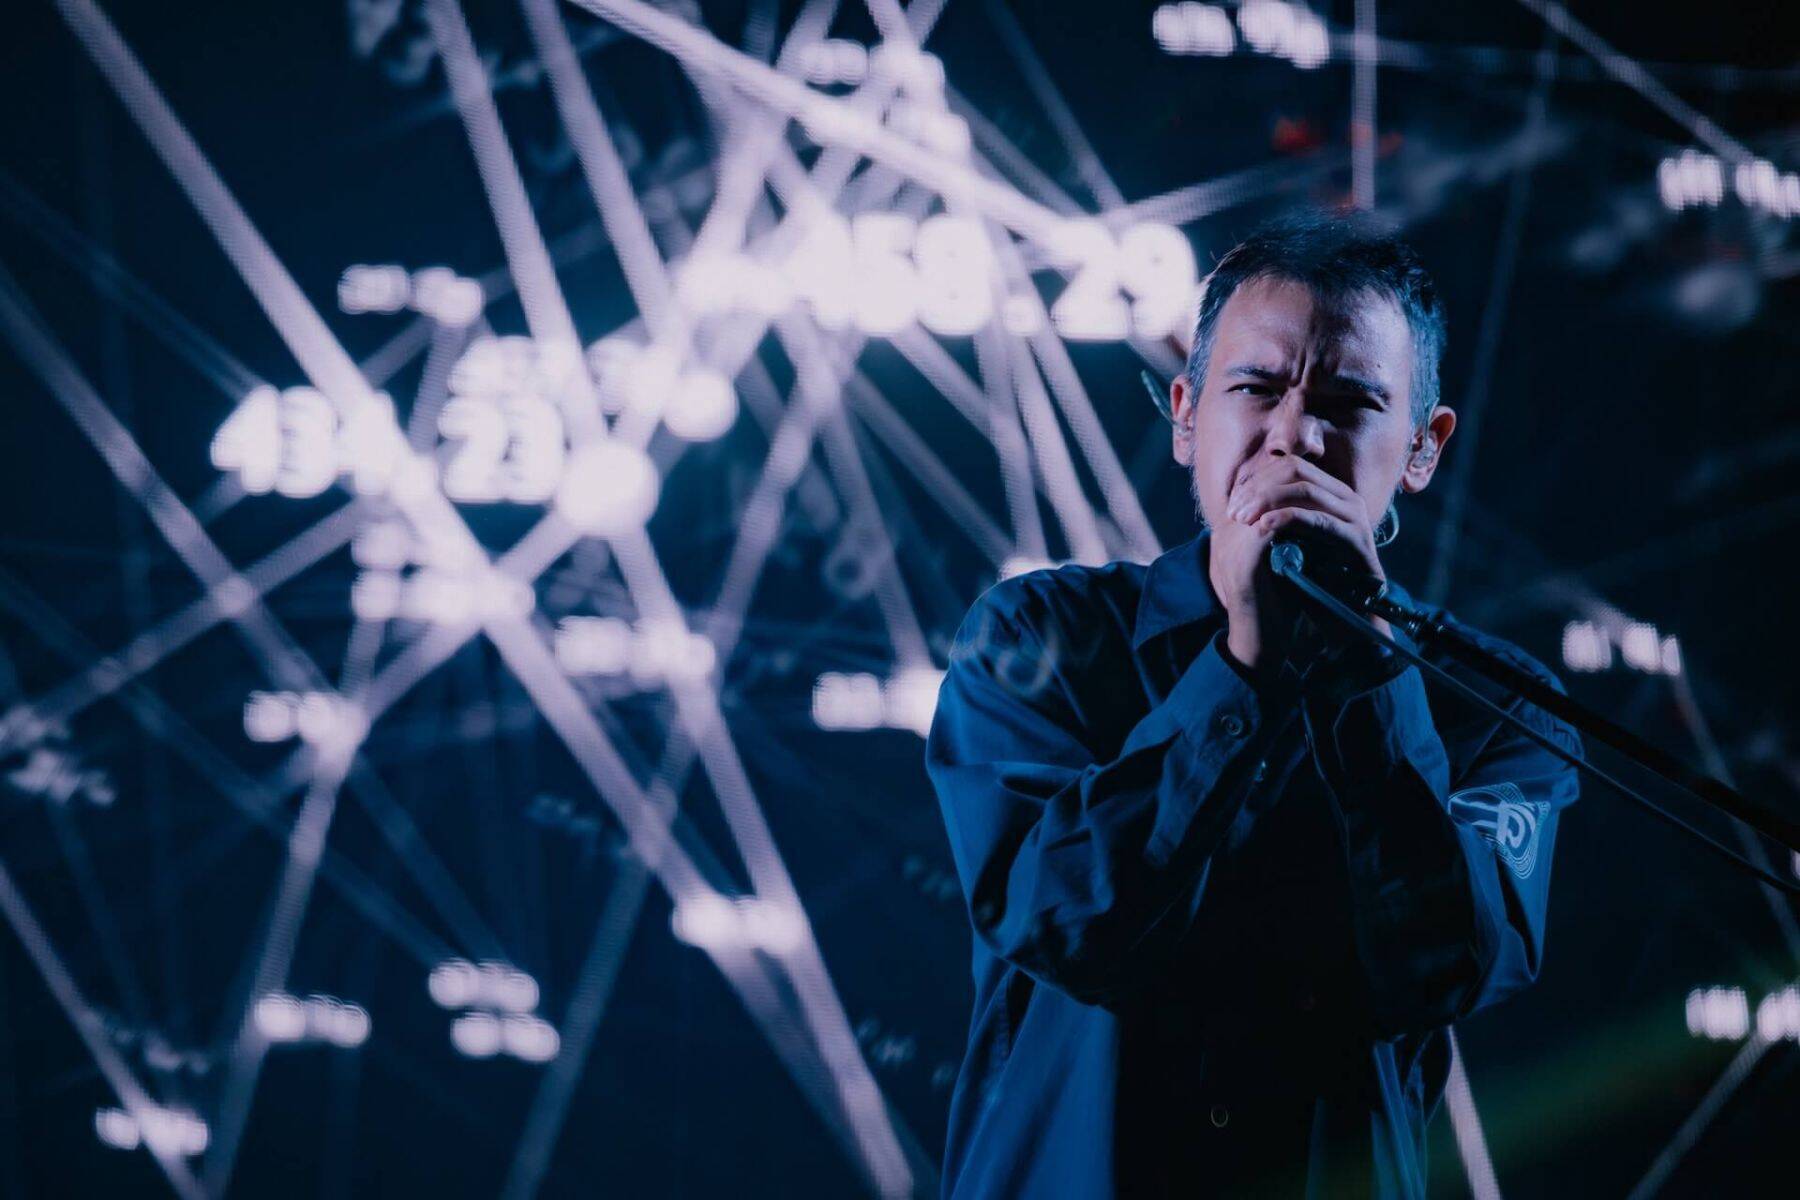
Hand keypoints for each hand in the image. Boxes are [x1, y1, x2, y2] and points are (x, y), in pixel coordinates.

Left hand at [1210, 455, 1390, 674]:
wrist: (1347, 614)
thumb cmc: (1315, 578)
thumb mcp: (1289, 541)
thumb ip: (1274, 518)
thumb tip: (1238, 502)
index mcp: (1331, 494)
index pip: (1289, 467)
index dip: (1257, 479)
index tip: (1232, 502)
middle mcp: (1346, 499)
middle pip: (1295, 471)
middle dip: (1259, 487)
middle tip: (1234, 511)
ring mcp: (1354, 517)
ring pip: (1306, 490)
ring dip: (1267, 500)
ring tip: (1242, 518)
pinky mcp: (1357, 539)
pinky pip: (1319, 520)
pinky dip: (1287, 519)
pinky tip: (1263, 527)